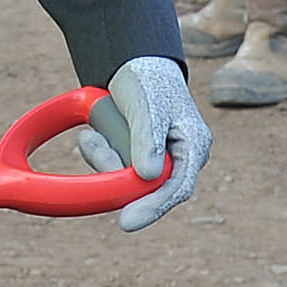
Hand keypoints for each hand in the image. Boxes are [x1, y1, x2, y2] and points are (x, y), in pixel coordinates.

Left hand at [77, 55, 209, 232]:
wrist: (134, 65)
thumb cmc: (147, 81)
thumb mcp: (148, 105)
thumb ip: (148, 139)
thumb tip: (150, 176)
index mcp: (194, 146)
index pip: (178, 188)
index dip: (153, 207)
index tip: (125, 222)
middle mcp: (180, 160)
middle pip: (148, 189)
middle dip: (114, 168)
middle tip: (91, 141)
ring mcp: (158, 162)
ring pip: (125, 179)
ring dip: (103, 156)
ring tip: (93, 131)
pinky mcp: (137, 161)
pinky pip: (113, 169)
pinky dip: (99, 152)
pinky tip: (94, 133)